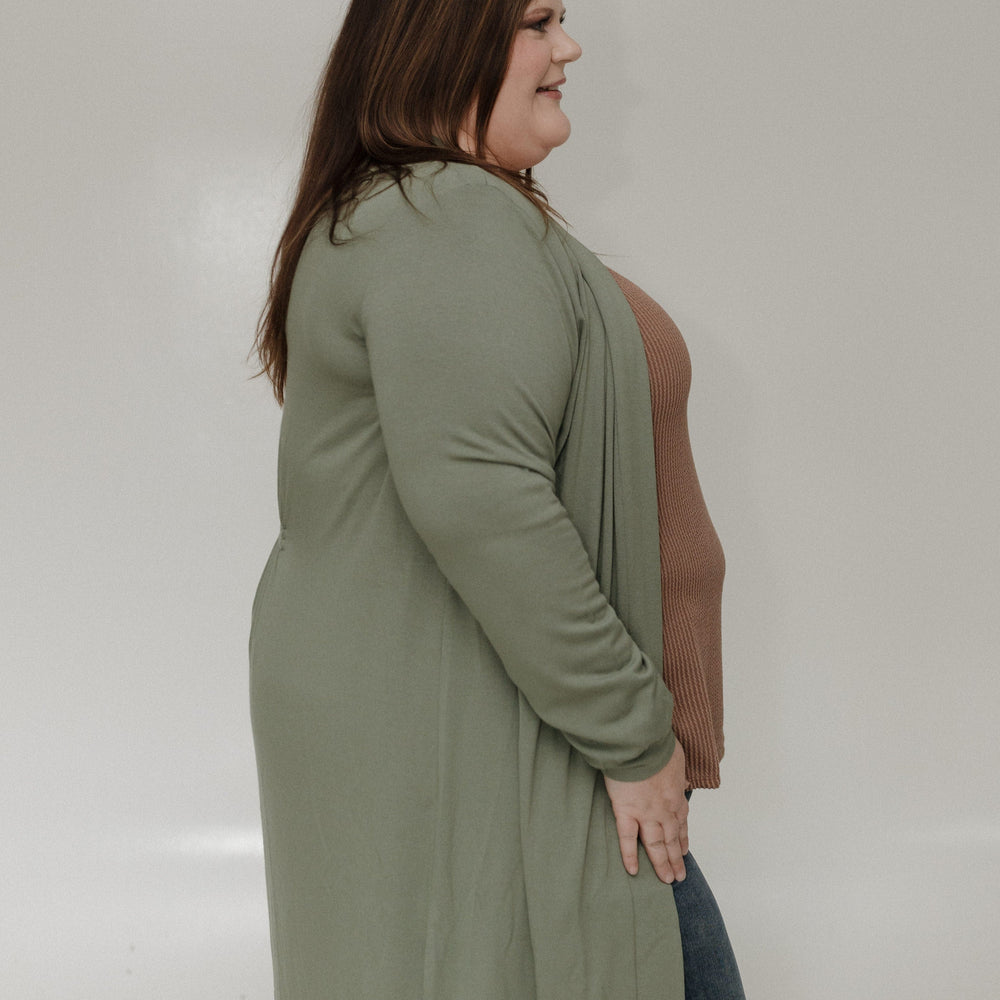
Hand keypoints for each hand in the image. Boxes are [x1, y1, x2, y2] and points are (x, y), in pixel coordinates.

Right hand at [603, 740, 688, 883]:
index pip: (682, 823)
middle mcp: (665, 810)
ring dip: (661, 863)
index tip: (685, 852)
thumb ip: (679, 774)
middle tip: (678, 877)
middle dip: (676, 859)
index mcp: (676, 796)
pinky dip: (630, 855)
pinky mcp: (626, 811)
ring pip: (655, 844)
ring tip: (665, 880)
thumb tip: (683, 781)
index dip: (683, 839)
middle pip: (672, 839)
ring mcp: (646, 813)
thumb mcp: (678, 759)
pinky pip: (628, 838)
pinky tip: (633, 871)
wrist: (640, 744)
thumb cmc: (657, 747)